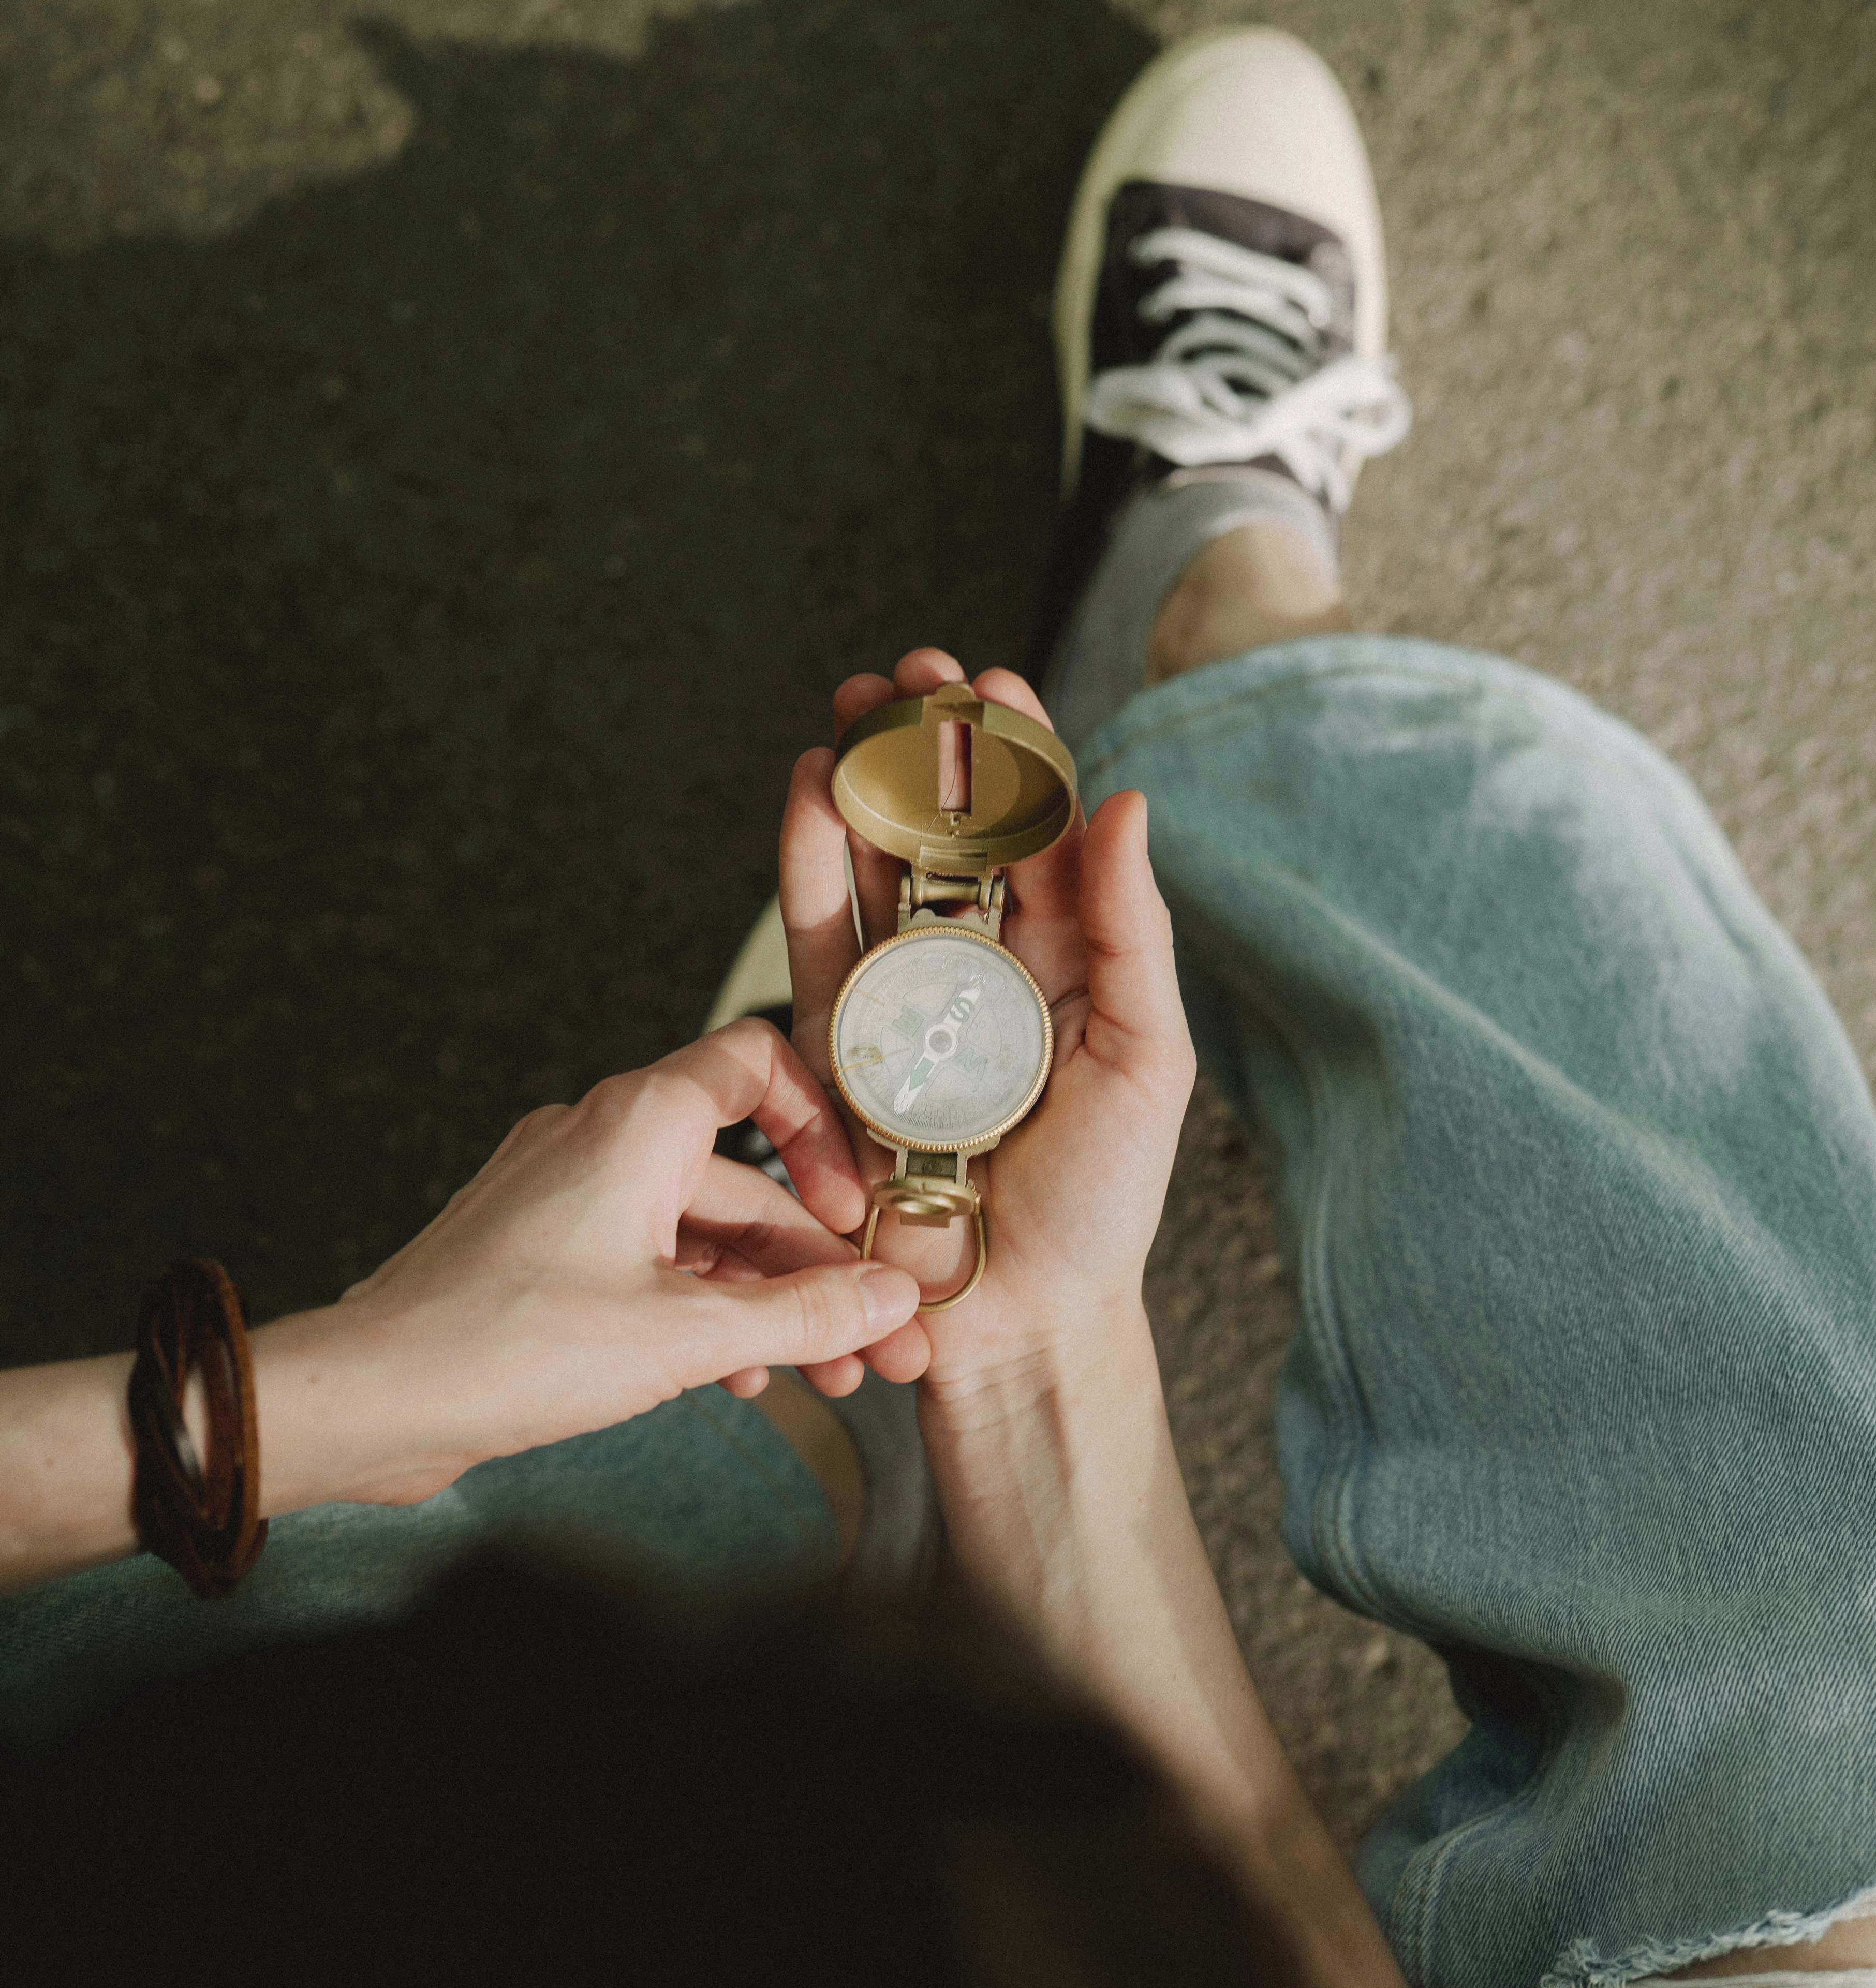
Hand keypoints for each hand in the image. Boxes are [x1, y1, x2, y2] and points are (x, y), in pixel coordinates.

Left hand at [308, 1021, 920, 1503]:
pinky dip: (701, 1312)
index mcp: (638, 1123)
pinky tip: (736, 1376)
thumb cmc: (505, 1345)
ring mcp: (566, 1196)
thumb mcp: (686, 1337)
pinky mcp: (543, 1252)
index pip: (756, 1066)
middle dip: (818, 1269)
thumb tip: (890, 1300)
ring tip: (823, 1375)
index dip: (822, 1129)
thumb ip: (803, 1314)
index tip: (855, 1211)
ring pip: (701, 1235)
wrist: (375, 1396)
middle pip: (744, 1183)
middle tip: (877, 1342)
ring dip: (767, 1303)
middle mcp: (600, 1141)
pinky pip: (650, 1265)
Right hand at [780, 647, 1195, 1393]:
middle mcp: (980, 969)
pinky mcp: (841, 1048)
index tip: (995, 681)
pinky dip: (809, 863)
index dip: (1014, 754)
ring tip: (852, 707)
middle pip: (945, 831)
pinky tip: (810, 791)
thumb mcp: (1145, 1059)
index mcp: (1065, 962)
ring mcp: (906, 1003)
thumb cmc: (1100, 1204)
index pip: (1037, 832)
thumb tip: (1122, 801)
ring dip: (861, 781)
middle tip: (908, 672)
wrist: (1019, 1315)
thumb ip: (1134, 932)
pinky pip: (820, 941)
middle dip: (923, 747)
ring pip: (876, 869)